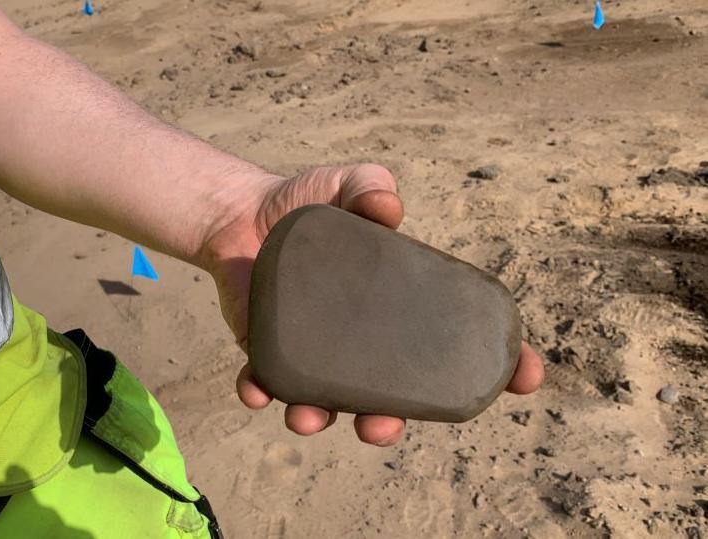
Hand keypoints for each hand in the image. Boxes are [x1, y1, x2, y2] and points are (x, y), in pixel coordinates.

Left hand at [202, 164, 544, 445]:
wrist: (241, 210)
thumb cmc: (306, 202)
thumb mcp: (345, 184)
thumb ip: (369, 185)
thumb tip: (388, 209)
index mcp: (393, 309)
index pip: (454, 345)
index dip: (495, 367)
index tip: (526, 378)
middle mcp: (357, 341)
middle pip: (385, 397)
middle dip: (388, 422)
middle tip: (384, 425)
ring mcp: (310, 350)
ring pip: (324, 404)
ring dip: (320, 420)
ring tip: (310, 418)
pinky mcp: (264, 348)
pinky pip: (264, 382)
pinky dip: (259, 391)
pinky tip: (255, 389)